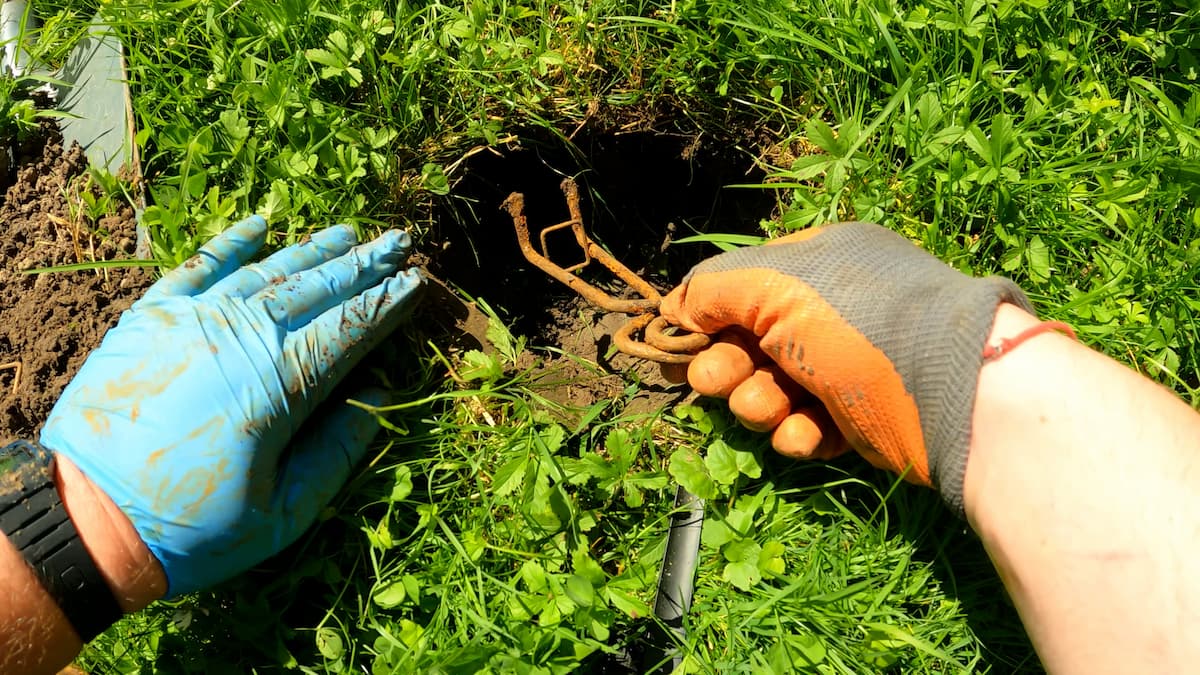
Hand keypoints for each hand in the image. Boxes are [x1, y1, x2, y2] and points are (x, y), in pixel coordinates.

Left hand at [40, 216, 423, 595]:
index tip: (418, 282)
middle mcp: (239, 337)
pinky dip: (231, 244)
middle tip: (400, 242)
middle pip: (314, 289)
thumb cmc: (196, 528)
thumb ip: (340, 450)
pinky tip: (260, 224)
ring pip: (264, 271)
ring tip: (348, 233)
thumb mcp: (287, 511)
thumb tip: (379, 392)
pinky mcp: (148, 319)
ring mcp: (190, 321)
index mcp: (279, 384)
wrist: (88, 524)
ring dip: (310, 250)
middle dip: (363, 264)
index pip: (349, 328)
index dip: (388, 304)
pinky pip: (197, 268)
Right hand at [661, 222, 1030, 511]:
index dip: (700, 318)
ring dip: (757, 402)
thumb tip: (674, 308)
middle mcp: (831, 312)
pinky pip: (806, 427)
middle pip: (747, 344)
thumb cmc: (864, 321)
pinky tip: (804, 433)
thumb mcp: (778, 284)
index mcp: (817, 264)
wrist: (955, 392)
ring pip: (771, 390)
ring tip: (770, 408)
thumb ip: (713, 289)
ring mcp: (846, 367)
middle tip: (717, 381)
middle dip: (725, 366)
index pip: (738, 287)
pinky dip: (796, 433)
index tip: (670, 350)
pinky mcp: (860, 420)